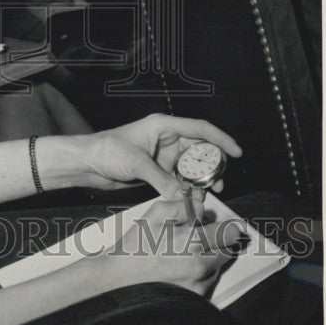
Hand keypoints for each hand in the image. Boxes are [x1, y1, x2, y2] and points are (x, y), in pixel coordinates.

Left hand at [41, 114, 241, 196]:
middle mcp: (166, 139)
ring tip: (210, 193)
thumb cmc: (107, 151)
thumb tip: (182, 196)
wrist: (88, 163)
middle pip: (200, 150)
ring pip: (192, 167)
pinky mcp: (158, 172)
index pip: (199, 129)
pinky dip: (189, 189)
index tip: (237, 152)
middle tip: (220, 182)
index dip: (220, 139)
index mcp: (163, 126)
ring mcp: (163, 156)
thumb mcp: (136, 163)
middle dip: (213, 165)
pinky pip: (180, 179)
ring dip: (202, 180)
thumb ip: (161, 180)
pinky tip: (194, 198)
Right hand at [114, 197, 243, 295]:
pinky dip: (200, 273)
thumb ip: (182, 205)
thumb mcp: (154, 215)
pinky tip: (180, 267)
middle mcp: (201, 267)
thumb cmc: (135, 247)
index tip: (223, 224)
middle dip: (217, 241)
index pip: (230, 232)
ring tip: (183, 253)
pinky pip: (208, 281)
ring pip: (218, 266)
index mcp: (194, 243)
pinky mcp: (195, 298)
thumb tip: (201, 203)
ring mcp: (199, 285)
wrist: (120, 280)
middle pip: (228, 250)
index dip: (226, 225)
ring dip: (209, 257)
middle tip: (198, 236)